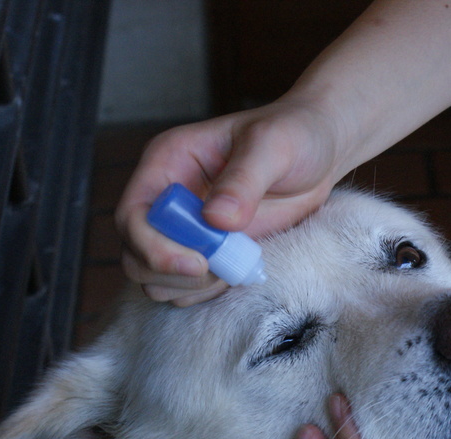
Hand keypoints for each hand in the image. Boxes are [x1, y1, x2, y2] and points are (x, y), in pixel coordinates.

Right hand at [114, 99, 345, 304]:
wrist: (318, 153)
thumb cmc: (293, 133)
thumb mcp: (273, 146)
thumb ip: (244, 180)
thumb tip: (217, 218)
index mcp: (167, 163)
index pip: (132, 215)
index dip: (153, 247)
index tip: (198, 263)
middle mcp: (167, 198)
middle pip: (135, 254)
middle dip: (172, 273)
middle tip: (220, 269)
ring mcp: (184, 228)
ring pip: (155, 278)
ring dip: (190, 286)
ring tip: (233, 266)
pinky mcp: (205, 251)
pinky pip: (185, 287)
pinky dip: (206, 292)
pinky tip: (237, 270)